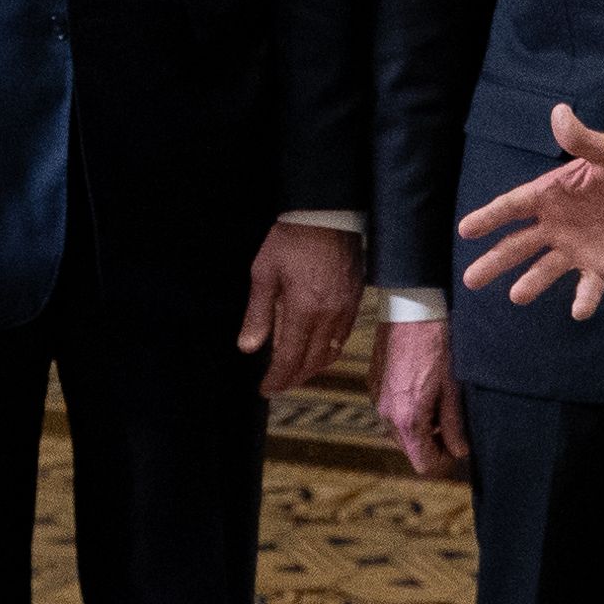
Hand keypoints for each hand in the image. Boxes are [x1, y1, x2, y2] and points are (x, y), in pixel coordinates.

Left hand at [235, 217, 364, 395]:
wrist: (327, 215)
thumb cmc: (292, 240)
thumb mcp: (264, 274)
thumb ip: (257, 315)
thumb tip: (248, 348)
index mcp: (304, 310)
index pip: (290, 358)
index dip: (277, 378)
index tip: (266, 388)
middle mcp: (329, 316)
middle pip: (312, 362)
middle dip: (294, 378)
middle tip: (278, 385)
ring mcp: (346, 310)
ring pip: (331, 352)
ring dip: (312, 368)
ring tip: (295, 372)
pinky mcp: (355, 301)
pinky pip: (343, 337)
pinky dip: (328, 350)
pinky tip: (317, 350)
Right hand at [372, 314, 467, 477]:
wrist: (409, 309)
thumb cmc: (435, 344)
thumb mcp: (452, 386)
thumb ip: (454, 423)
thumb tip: (460, 451)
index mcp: (408, 418)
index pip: (423, 464)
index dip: (444, 462)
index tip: (458, 448)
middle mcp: (386, 415)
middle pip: (411, 450)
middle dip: (433, 444)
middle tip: (453, 424)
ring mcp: (376, 401)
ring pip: (400, 432)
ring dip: (421, 427)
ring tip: (440, 403)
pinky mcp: (373, 387)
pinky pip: (391, 413)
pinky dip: (407, 411)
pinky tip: (423, 389)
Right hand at [457, 107, 603, 315]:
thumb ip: (584, 140)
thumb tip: (559, 112)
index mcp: (553, 194)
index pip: (514, 206)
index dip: (490, 217)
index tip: (466, 229)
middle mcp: (558, 225)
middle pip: (519, 245)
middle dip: (495, 260)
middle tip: (470, 279)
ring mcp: (578, 249)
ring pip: (545, 270)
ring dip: (531, 283)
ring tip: (517, 296)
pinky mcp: (603, 268)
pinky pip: (589, 288)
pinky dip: (584, 299)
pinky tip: (579, 311)